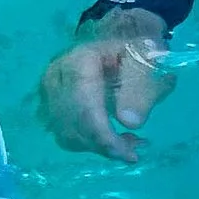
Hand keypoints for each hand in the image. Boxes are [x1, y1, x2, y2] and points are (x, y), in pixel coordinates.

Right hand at [38, 7, 172, 160]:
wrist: (122, 43)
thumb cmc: (137, 51)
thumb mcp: (149, 65)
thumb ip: (142, 91)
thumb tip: (128, 123)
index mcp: (80, 62)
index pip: (84, 109)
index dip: (105, 138)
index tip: (130, 155)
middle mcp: (56, 76)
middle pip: (74, 126)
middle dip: (105, 146)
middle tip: (135, 149)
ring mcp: (49, 92)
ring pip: (68, 135)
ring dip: (99, 147)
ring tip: (128, 142)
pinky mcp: (51, 105)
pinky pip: (66, 136)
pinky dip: (90, 145)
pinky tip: (112, 139)